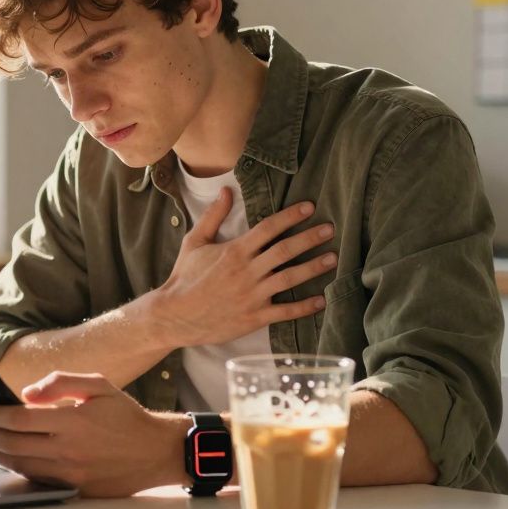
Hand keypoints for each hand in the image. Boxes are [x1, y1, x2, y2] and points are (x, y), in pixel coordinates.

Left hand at [0, 372, 187, 497]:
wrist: (155, 451)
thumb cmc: (126, 416)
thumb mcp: (99, 385)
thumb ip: (61, 382)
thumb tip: (27, 394)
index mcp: (72, 420)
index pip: (17, 419)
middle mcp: (68, 448)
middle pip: (11, 443)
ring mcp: (70, 471)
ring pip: (19, 463)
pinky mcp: (74, 487)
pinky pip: (35, 477)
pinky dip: (13, 467)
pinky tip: (1, 458)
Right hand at [152, 191, 335, 347]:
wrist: (174, 316)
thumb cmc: (184, 278)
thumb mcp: (194, 242)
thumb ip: (213, 216)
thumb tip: (226, 191)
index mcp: (234, 251)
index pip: (268, 228)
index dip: (290, 216)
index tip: (309, 207)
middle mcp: (247, 271)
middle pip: (285, 250)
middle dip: (310, 238)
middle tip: (330, 229)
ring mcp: (252, 295)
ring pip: (290, 278)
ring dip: (313, 268)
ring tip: (332, 258)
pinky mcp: (254, 317)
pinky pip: (285, 311)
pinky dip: (305, 307)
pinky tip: (321, 300)